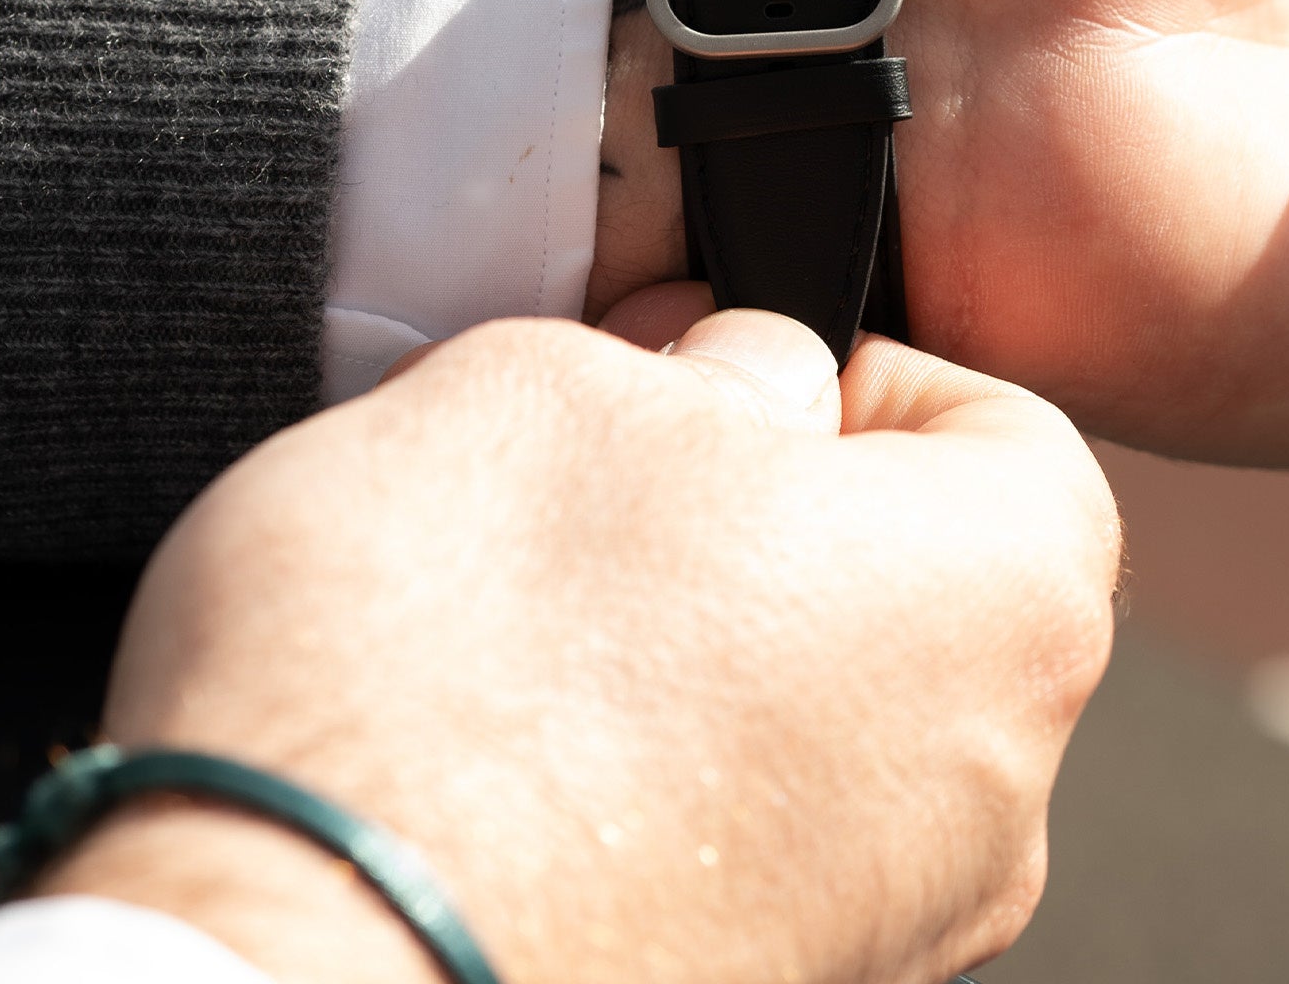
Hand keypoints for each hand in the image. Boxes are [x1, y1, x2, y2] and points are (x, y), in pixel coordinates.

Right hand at [39, 312, 1118, 983]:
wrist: (285, 960)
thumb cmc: (442, 673)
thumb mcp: (561, 383)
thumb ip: (711, 364)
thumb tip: (754, 386)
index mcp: (999, 597)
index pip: (1002, 429)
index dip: (854, 369)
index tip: (721, 365)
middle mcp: (988, 788)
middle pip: (911, 574)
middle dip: (764, 497)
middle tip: (608, 462)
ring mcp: (885, 922)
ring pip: (820, 702)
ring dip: (695, 627)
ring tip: (531, 598)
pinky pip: (747, 821)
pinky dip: (652, 757)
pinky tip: (512, 723)